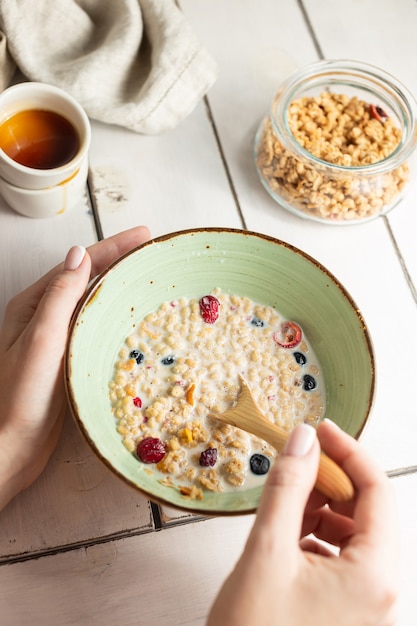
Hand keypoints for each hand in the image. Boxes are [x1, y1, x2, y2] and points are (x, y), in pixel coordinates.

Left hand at [0, 226, 149, 509]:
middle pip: (90, 278)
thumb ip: (61, 296)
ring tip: (152, 277)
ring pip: (95, 302)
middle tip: (154, 252)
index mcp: (34, 304)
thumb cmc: (21, 395)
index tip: (145, 235)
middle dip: (121, 261)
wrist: (12, 445)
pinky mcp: (69, 358)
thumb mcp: (42, 339)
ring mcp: (58, 337)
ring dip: (122, 286)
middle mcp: (45, 316)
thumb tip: (79, 254)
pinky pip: (97, 326)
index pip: (80, 265)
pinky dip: (117, 315)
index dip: (113, 247)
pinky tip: (135, 317)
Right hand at [207, 420, 398, 625]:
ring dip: (321, 509)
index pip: (378, 490)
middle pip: (368, 512)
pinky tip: (286, 535)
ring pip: (352, 535)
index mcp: (374, 576)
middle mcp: (381, 593)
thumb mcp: (266, 551)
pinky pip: (340, 559)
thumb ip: (287, 487)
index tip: (319, 430)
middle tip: (297, 462)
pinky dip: (315, 537)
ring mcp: (365, 606)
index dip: (349, 451)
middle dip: (332, 482)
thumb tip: (303, 439)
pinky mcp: (347, 614)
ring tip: (285, 502)